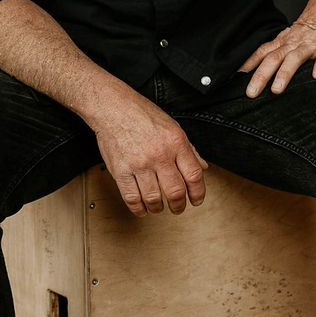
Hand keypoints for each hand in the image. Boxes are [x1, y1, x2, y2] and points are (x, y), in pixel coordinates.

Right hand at [92, 92, 207, 217]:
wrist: (113, 108)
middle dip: (178, 205)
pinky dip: (138, 208)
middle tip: (177, 208)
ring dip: (158, 208)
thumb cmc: (142, 114)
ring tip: (158, 207)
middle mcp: (159, 154)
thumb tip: (202, 166)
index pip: (194, 175)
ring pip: (153, 198)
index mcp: (176, 142)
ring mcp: (139, 163)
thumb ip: (189, 149)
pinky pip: (132, 198)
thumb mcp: (173, 126)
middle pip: (175, 191)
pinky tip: (142, 208)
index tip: (196, 200)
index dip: (198, 193)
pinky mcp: (121, 170)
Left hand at [238, 16, 315, 98]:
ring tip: (277, 90)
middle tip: (251, 93)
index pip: (262, 53)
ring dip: (284, 74)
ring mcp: (310, 46)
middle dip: (261, 76)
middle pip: (273, 59)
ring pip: (295, 59)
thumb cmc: (308, 33)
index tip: (237, 78)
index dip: (249, 64)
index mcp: (282, 43)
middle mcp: (293, 44)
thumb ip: (276, 54)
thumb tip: (256, 74)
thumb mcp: (288, 40)